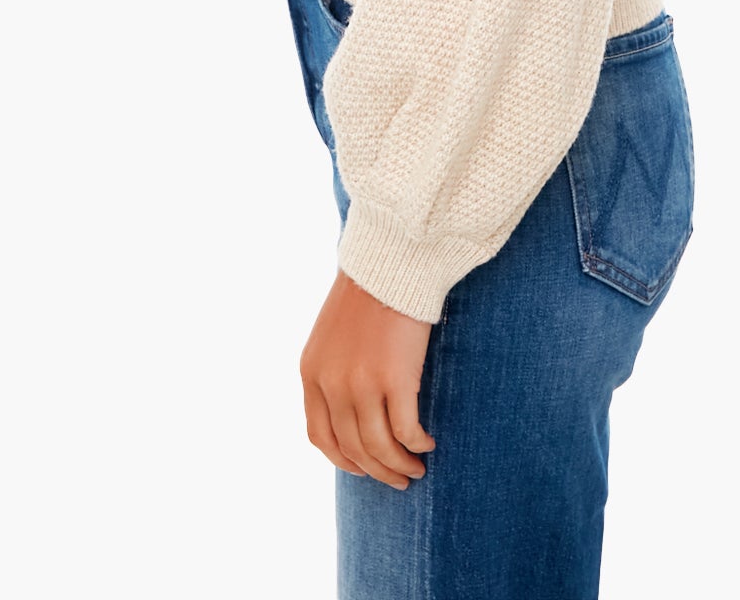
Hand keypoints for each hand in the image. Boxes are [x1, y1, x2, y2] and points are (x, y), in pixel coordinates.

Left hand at [300, 268, 437, 488]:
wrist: (391, 261)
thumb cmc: (369, 293)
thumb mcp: (332, 335)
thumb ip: (333, 372)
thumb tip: (351, 414)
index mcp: (312, 373)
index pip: (321, 437)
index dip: (345, 460)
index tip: (365, 468)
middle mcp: (332, 384)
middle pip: (353, 448)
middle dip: (377, 471)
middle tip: (399, 478)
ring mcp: (361, 384)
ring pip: (379, 447)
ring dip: (399, 465)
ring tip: (416, 468)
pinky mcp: (395, 379)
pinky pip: (405, 429)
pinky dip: (416, 443)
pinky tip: (427, 442)